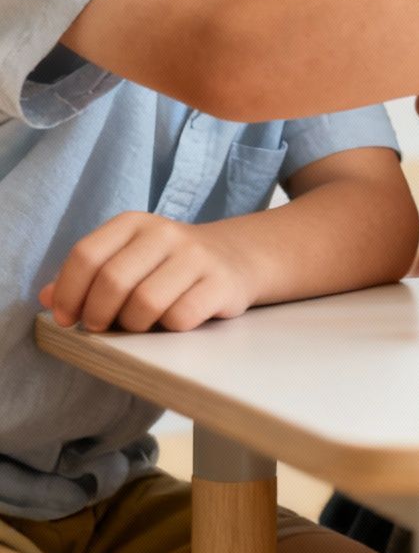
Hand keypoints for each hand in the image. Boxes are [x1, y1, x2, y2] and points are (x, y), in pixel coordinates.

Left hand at [38, 212, 254, 332]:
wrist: (237, 257)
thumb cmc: (168, 265)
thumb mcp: (126, 258)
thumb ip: (86, 276)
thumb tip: (47, 297)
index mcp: (134, 224)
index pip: (86, 255)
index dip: (68, 292)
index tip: (67, 317)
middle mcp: (165, 233)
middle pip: (112, 281)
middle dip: (98, 314)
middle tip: (101, 325)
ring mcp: (197, 256)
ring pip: (145, 303)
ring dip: (134, 325)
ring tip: (139, 324)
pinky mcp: (222, 282)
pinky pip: (181, 316)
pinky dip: (168, 327)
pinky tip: (171, 321)